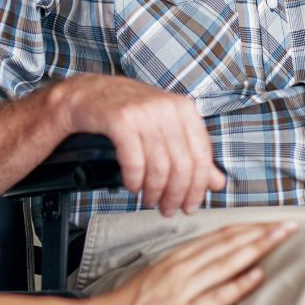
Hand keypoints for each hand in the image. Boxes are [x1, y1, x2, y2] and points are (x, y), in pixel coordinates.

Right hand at [56, 74, 225, 214]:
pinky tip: (132, 186)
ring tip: (149, 200)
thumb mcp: (164, 127)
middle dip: (176, 195)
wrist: (86, 94)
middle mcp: (166, 107)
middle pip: (182, 165)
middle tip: (168, 210)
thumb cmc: (126, 112)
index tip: (190, 205)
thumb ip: (190, 152)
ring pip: (159, 166)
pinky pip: (134, 161)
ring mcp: (144, 112)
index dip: (197, 187)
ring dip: (155, 191)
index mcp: (184, 108)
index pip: (201, 156)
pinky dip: (135, 180)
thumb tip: (217, 182)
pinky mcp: (120, 120)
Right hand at [87, 221, 295, 304]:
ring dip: (256, 248)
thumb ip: (178, 273)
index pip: (217, 239)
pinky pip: (214, 297)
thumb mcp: (152, 281)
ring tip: (281, 238)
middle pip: (226, 245)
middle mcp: (179, 270)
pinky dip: (237, 284)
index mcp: (173, 261)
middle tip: (289, 223)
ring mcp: (181, 291)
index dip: (247, 229)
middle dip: (260, 233)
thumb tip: (202, 269)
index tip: (270, 222)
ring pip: (224, 263)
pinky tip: (257, 276)